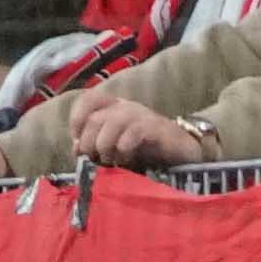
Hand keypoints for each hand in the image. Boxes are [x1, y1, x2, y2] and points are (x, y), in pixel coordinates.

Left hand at [74, 97, 209, 171]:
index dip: (76, 120)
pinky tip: (126, 160)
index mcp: (114, 107)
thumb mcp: (117, 148)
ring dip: (104, 146)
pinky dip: (123, 149)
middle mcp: (126, 107)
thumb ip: (96, 145)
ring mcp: (141, 115)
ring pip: (110, 123)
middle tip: (94, 160)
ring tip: (109, 162)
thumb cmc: (147, 151)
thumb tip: (76, 148)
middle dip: (89, 143)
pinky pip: (132, 133)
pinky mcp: (155, 128)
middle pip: (95, 118)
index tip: (78, 144)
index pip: (88, 100)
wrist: (183, 153)